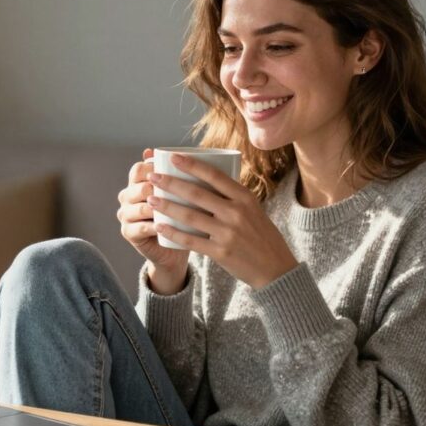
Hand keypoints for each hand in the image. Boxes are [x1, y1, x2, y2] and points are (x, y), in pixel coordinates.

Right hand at [117, 149, 188, 293]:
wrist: (174, 247)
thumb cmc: (183, 216)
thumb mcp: (186, 195)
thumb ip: (191, 176)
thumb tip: (210, 155)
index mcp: (138, 182)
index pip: (139, 169)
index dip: (152, 167)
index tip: (173, 168)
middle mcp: (128, 196)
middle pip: (137, 187)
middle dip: (153, 186)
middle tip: (173, 188)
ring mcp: (126, 215)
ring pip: (137, 208)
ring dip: (152, 207)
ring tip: (170, 207)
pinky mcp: (129, 233)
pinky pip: (138, 228)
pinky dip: (150, 227)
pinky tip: (161, 226)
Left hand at [147, 153, 297, 288]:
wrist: (275, 268)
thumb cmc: (261, 235)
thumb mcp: (253, 209)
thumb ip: (232, 197)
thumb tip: (205, 179)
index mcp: (244, 197)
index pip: (214, 175)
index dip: (192, 165)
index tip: (173, 157)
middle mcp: (236, 213)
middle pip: (197, 194)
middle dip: (170, 183)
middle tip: (152, 176)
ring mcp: (228, 233)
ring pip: (190, 216)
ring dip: (167, 206)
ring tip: (150, 199)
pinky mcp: (221, 252)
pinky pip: (191, 241)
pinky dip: (173, 233)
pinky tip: (159, 226)